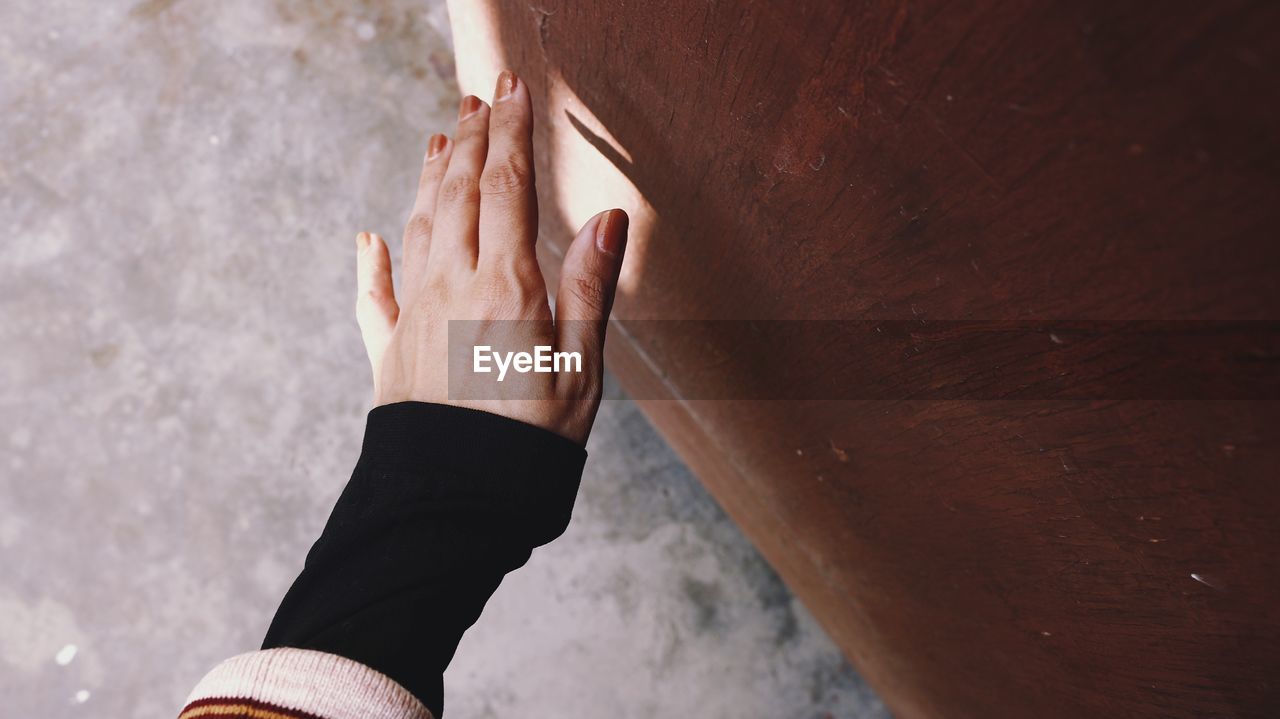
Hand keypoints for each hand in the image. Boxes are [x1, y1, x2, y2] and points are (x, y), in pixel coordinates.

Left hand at [353, 70, 627, 445]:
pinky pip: (373, 297)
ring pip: (418, 229)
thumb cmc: (529, 445)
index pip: (509, 188)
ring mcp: (413, 318)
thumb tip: (606, 217)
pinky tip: (367, 239)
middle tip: (476, 99)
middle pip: (459, 195)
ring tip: (437, 142)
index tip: (511, 91)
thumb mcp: (580, 368)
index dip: (511, 133)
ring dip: (430, 180)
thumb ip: (589, 287)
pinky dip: (370, 262)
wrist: (453, 504)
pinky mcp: (389, 355)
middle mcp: (451, 288)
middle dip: (470, 141)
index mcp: (506, 287)